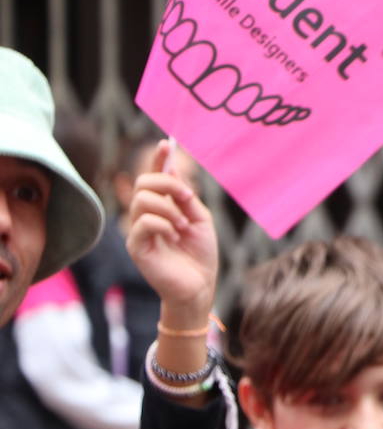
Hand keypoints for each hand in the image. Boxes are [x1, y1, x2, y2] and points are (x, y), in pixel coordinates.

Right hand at [126, 140, 217, 321]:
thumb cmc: (200, 255)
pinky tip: (174, 237)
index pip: (154, 177)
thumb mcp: (200, 220)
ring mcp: (139, 230)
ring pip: (142, 200)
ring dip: (169, 209)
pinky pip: (143, 222)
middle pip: (143, 183)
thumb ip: (186, 198)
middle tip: (187, 198)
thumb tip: (173, 170)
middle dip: (167, 183)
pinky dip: (163, 225)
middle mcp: (147, 215)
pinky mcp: (136, 246)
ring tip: (183, 227)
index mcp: (164, 207)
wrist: (200, 285)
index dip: (159, 159)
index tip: (166, 144)